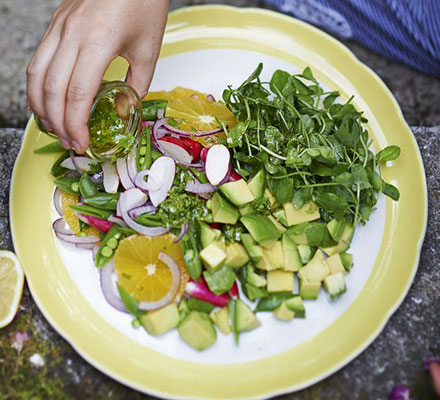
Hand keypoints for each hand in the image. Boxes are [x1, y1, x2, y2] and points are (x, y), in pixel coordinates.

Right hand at [27, 0, 167, 151]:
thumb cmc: (143, 3)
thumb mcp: (149, 49)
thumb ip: (137, 84)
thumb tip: (122, 109)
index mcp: (98, 42)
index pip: (78, 94)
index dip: (76, 124)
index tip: (82, 143)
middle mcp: (72, 34)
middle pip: (52, 89)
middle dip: (58, 122)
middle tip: (69, 142)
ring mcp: (59, 27)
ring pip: (36, 74)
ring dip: (41, 107)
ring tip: (54, 127)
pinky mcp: (56, 23)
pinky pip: (38, 59)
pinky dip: (38, 85)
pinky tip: (45, 100)